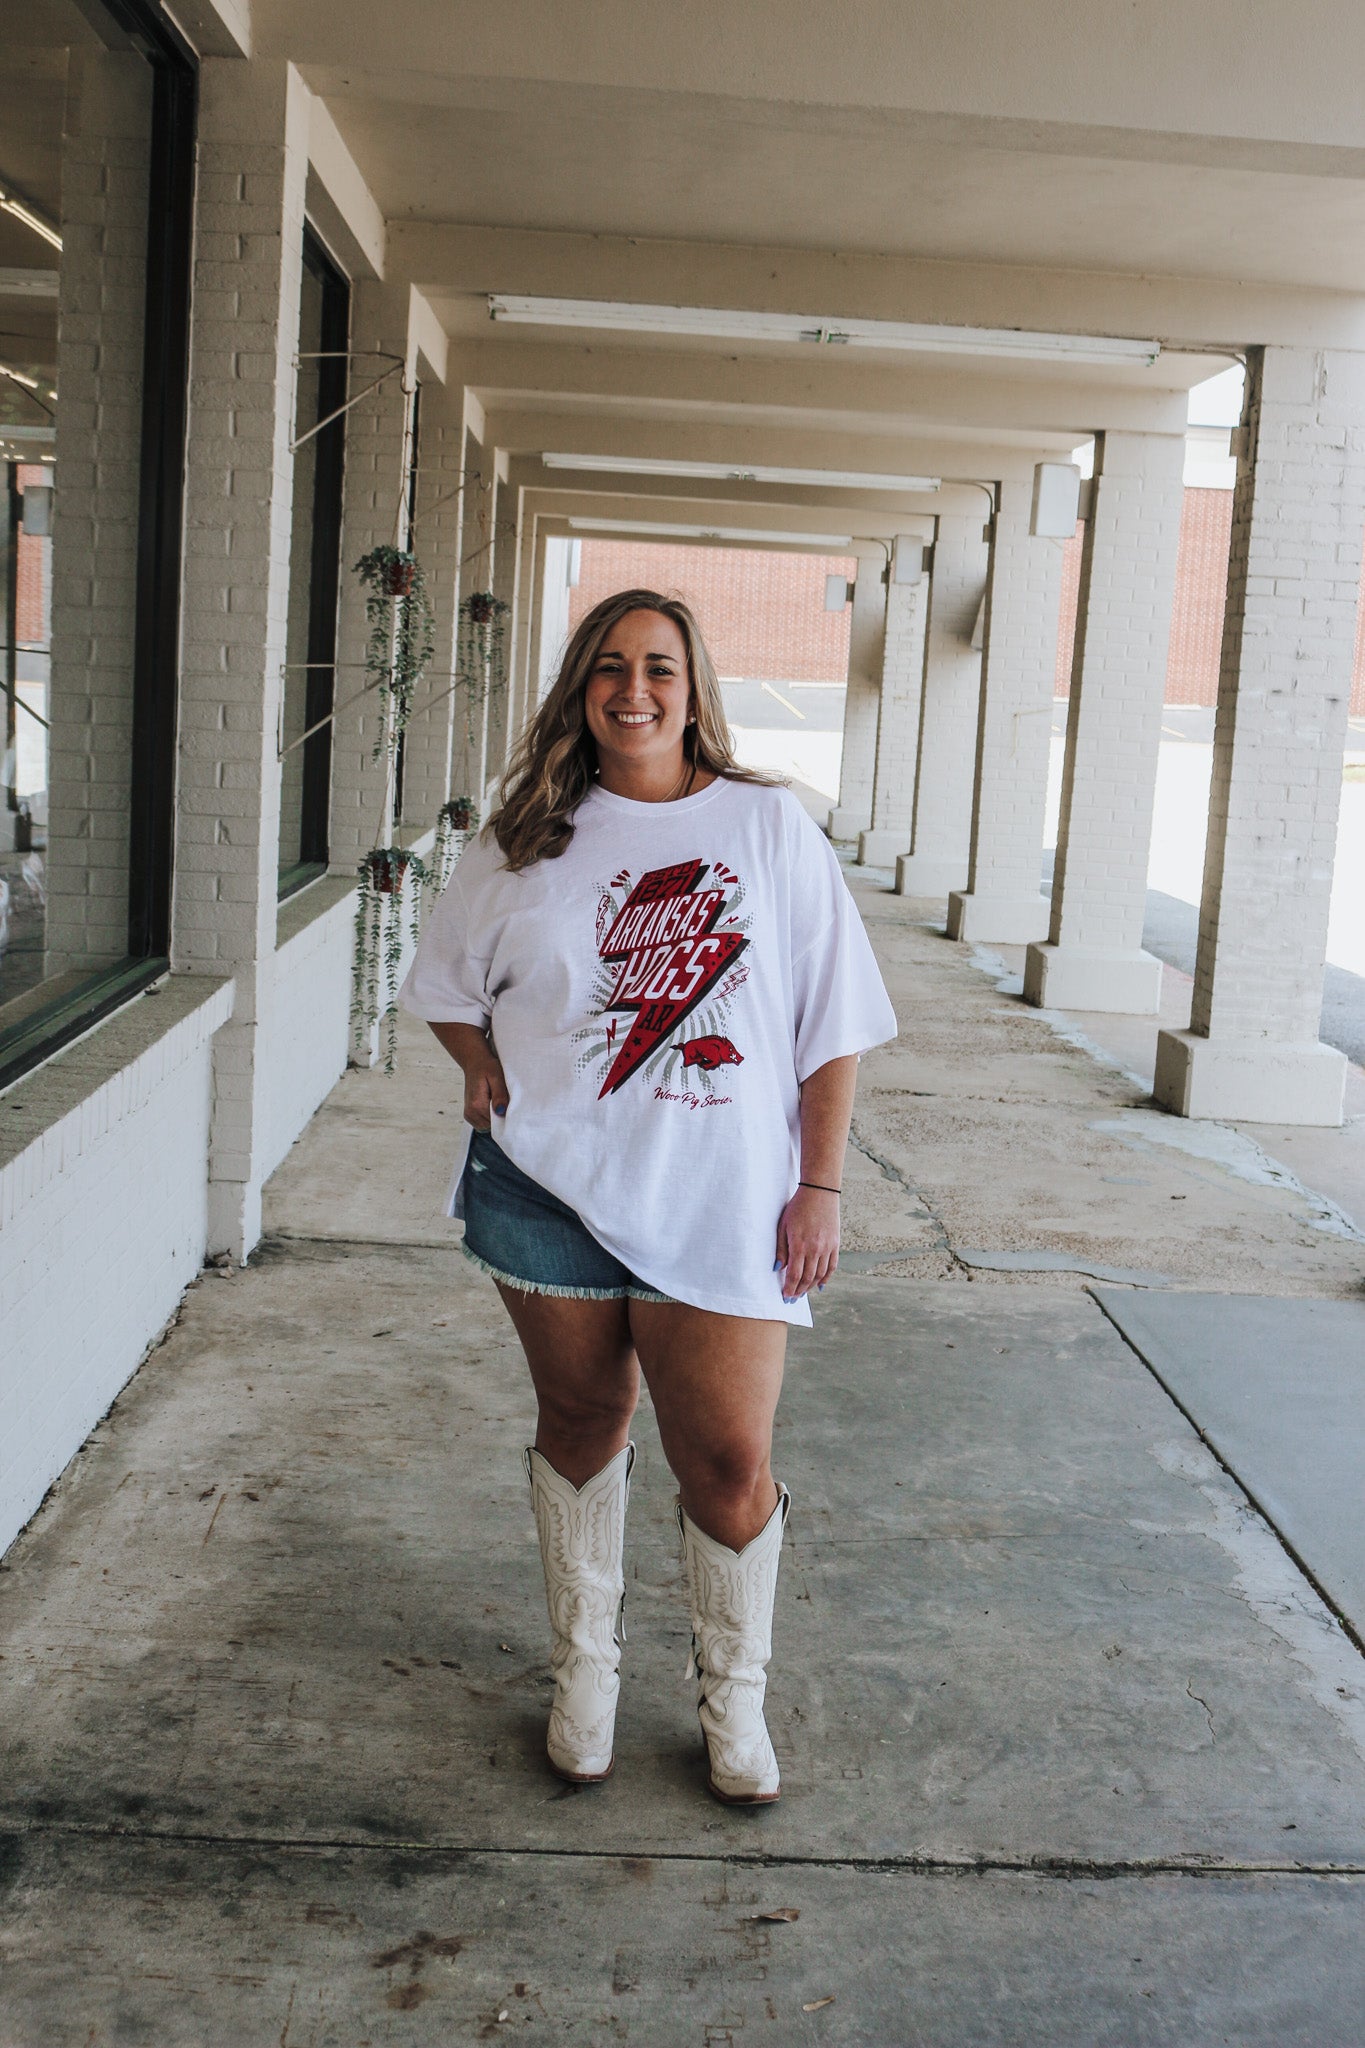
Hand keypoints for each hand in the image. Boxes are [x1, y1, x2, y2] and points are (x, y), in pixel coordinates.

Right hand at [461, 1043, 509, 1130]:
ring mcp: (468, 1115)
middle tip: (503, 1101)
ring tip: (496, 1101)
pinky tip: (491, 1105)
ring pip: (487, 1127)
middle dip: (500, 1118)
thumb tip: (501, 1112)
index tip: (509, 1106)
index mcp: (477, 1105)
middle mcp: (470, 1112)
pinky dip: (489, 1118)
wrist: (474, 1063)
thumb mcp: (497, 1077)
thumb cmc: (487, 1068)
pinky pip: (483, 1124)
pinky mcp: (469, 1115)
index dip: (506, 1117)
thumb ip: (500, 1095)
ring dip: (494, 1118)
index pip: (496, 1124)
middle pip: (492, 1127)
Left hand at [775, 1185, 839, 1301]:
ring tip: (803, 1292)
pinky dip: (826, 1278)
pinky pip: (832, 1266)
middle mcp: (815, 1249)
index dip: (789, 1288)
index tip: (785, 1296)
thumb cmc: (798, 1207)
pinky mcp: (835, 1244)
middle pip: (807, 1278)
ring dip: (811, 1286)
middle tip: (792, 1299)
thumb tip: (778, 1268)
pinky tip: (819, 1285)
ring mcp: (827, 1247)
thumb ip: (781, 1248)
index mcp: (800, 1245)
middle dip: (799, 1290)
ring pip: (820, 1275)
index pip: (795, 1274)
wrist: (819, 1193)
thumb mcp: (783, 1226)